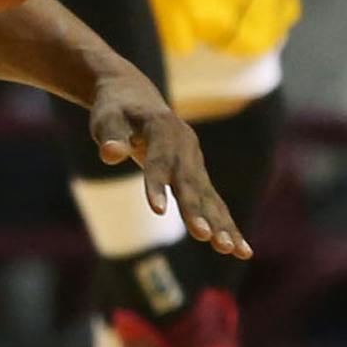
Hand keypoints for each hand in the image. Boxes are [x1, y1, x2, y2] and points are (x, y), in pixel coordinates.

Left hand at [90, 78, 251, 257]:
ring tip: (231, 250)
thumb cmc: (115, 110)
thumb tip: (109, 154)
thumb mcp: (106, 118)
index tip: (156, 210)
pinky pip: (214, 203)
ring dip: (220, 224)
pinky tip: (241, 250)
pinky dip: (227, 225)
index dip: (156, 184)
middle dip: (196, 210)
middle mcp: (185, 145)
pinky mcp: (198, 175)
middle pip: (190, 182)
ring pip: (208, 196)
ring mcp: (195, 161)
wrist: (135, 96)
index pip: (158, 160)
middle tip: (203, 236)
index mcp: (162, 128)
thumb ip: (110, 136)